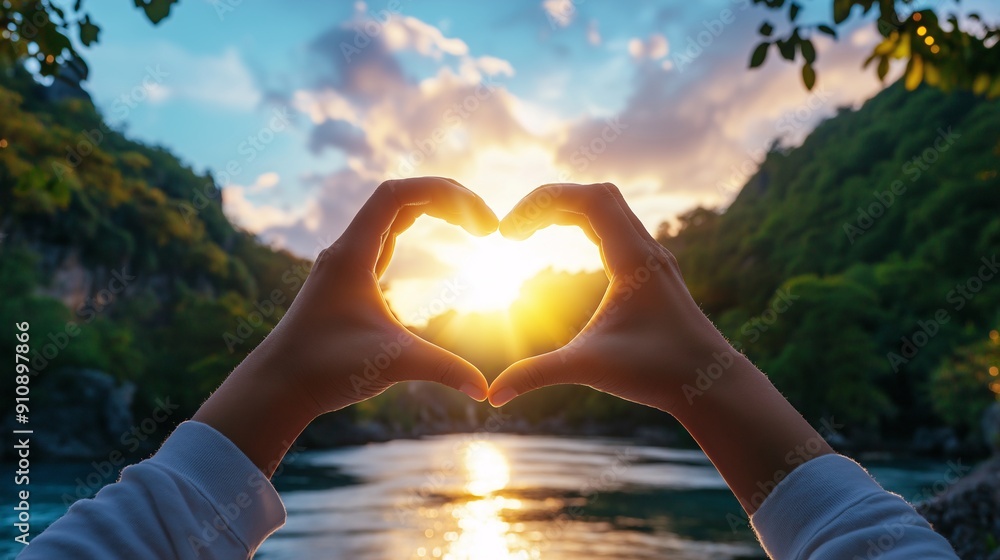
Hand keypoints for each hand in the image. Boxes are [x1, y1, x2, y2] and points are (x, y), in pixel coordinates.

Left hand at [194, 177, 496, 474]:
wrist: (276, 388)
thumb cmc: (323, 370)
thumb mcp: (391, 363)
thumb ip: (441, 369)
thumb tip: (484, 391)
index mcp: (352, 254)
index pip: (397, 194)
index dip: (443, 193)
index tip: (481, 220)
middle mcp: (346, 250)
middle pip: (400, 199)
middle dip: (447, 201)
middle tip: (488, 225)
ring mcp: (345, 265)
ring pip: (391, 218)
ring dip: (432, 212)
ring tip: (472, 227)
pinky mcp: (347, 283)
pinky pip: (385, 240)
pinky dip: (414, 232)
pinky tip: (435, 247)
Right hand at [487, 182, 733, 413]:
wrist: (711, 385)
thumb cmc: (658, 373)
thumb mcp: (590, 369)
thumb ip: (539, 375)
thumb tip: (493, 396)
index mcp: (633, 259)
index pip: (588, 199)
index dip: (542, 202)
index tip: (507, 231)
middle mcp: (646, 250)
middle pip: (596, 195)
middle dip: (549, 203)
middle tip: (512, 231)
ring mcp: (653, 259)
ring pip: (608, 210)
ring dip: (566, 212)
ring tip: (527, 234)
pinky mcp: (653, 273)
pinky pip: (616, 230)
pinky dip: (585, 227)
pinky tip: (565, 248)